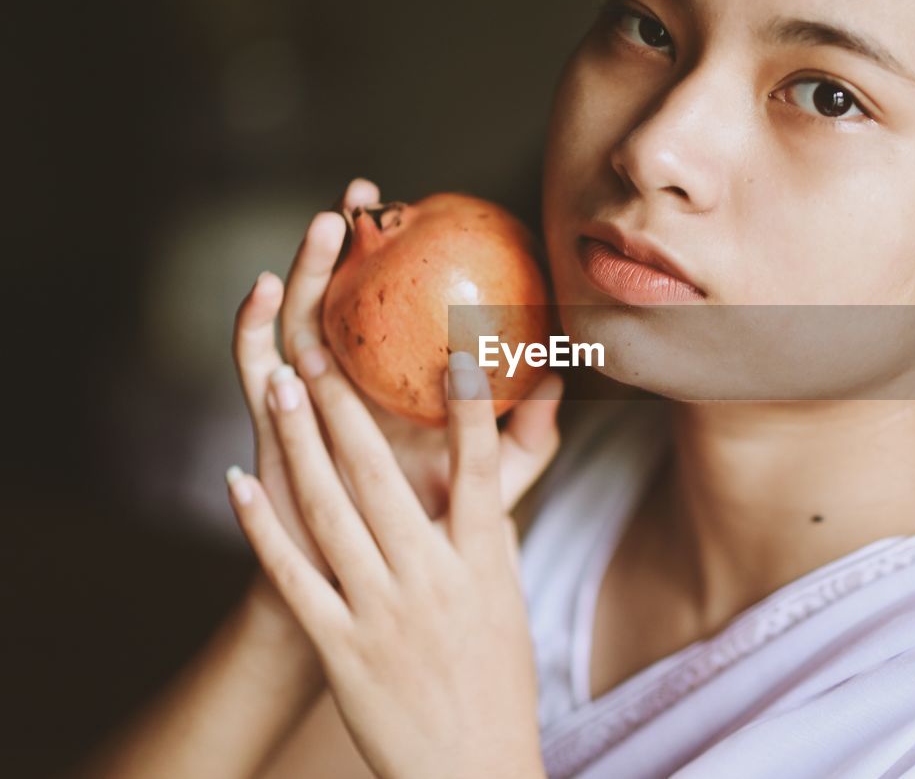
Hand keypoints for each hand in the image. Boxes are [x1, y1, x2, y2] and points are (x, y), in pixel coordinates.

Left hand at [225, 342, 557, 776]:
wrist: (469, 767)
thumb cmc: (495, 678)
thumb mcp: (507, 595)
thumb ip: (496, 525)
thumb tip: (498, 469)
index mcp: (483, 564)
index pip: (480, 472)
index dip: (469, 410)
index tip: (455, 350)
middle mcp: (431, 580)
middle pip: (381, 475)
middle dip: (345, 404)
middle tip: (318, 346)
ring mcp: (380, 612)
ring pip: (330, 510)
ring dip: (298, 442)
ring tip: (278, 385)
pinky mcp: (339, 645)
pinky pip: (293, 574)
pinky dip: (262, 526)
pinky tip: (238, 482)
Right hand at [232, 177, 561, 584]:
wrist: (369, 591)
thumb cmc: (427, 533)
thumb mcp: (483, 485)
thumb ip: (521, 441)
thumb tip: (559, 382)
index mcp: (394, 384)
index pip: (396, 308)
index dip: (407, 260)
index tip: (430, 206)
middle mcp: (349, 380)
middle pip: (345, 297)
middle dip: (347, 241)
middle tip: (363, 195)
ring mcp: (305, 396)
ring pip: (299, 318)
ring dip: (305, 268)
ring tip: (323, 228)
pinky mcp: (268, 424)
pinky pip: (253, 367)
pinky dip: (252, 324)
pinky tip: (264, 290)